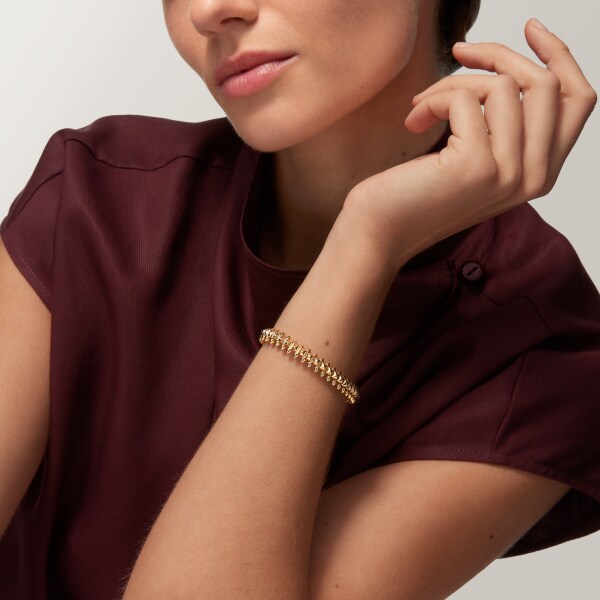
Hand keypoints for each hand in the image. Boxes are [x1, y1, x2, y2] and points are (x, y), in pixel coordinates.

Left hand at [342, 19, 596, 271]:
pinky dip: (434, 99)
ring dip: (452, 83)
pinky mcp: (476, 166)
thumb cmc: (416, 193)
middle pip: (547, 84)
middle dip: (498, 54)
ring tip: (422, 106)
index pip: (577, 101)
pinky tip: (414, 121)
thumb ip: (504, 128)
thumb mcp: (473, 158)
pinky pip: (464, 97)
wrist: (379, 231)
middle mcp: (534, 178)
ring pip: (503, 85)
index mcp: (540, 175)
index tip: (529, 30)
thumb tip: (506, 68)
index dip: (558, 57)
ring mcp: (508, 174)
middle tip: (458, 51)